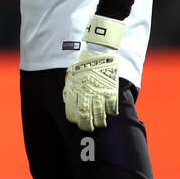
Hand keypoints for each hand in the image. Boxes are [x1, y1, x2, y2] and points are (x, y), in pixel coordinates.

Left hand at [62, 15, 123, 130]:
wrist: (98, 50)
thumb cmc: (82, 63)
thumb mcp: (71, 75)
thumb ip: (69, 89)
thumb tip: (67, 100)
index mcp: (74, 90)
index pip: (72, 112)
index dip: (74, 120)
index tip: (77, 122)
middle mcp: (85, 93)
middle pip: (85, 117)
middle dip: (87, 125)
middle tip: (89, 128)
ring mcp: (99, 92)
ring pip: (99, 114)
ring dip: (100, 122)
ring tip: (101, 124)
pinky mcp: (111, 89)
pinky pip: (111, 106)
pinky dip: (111, 112)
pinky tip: (111, 113)